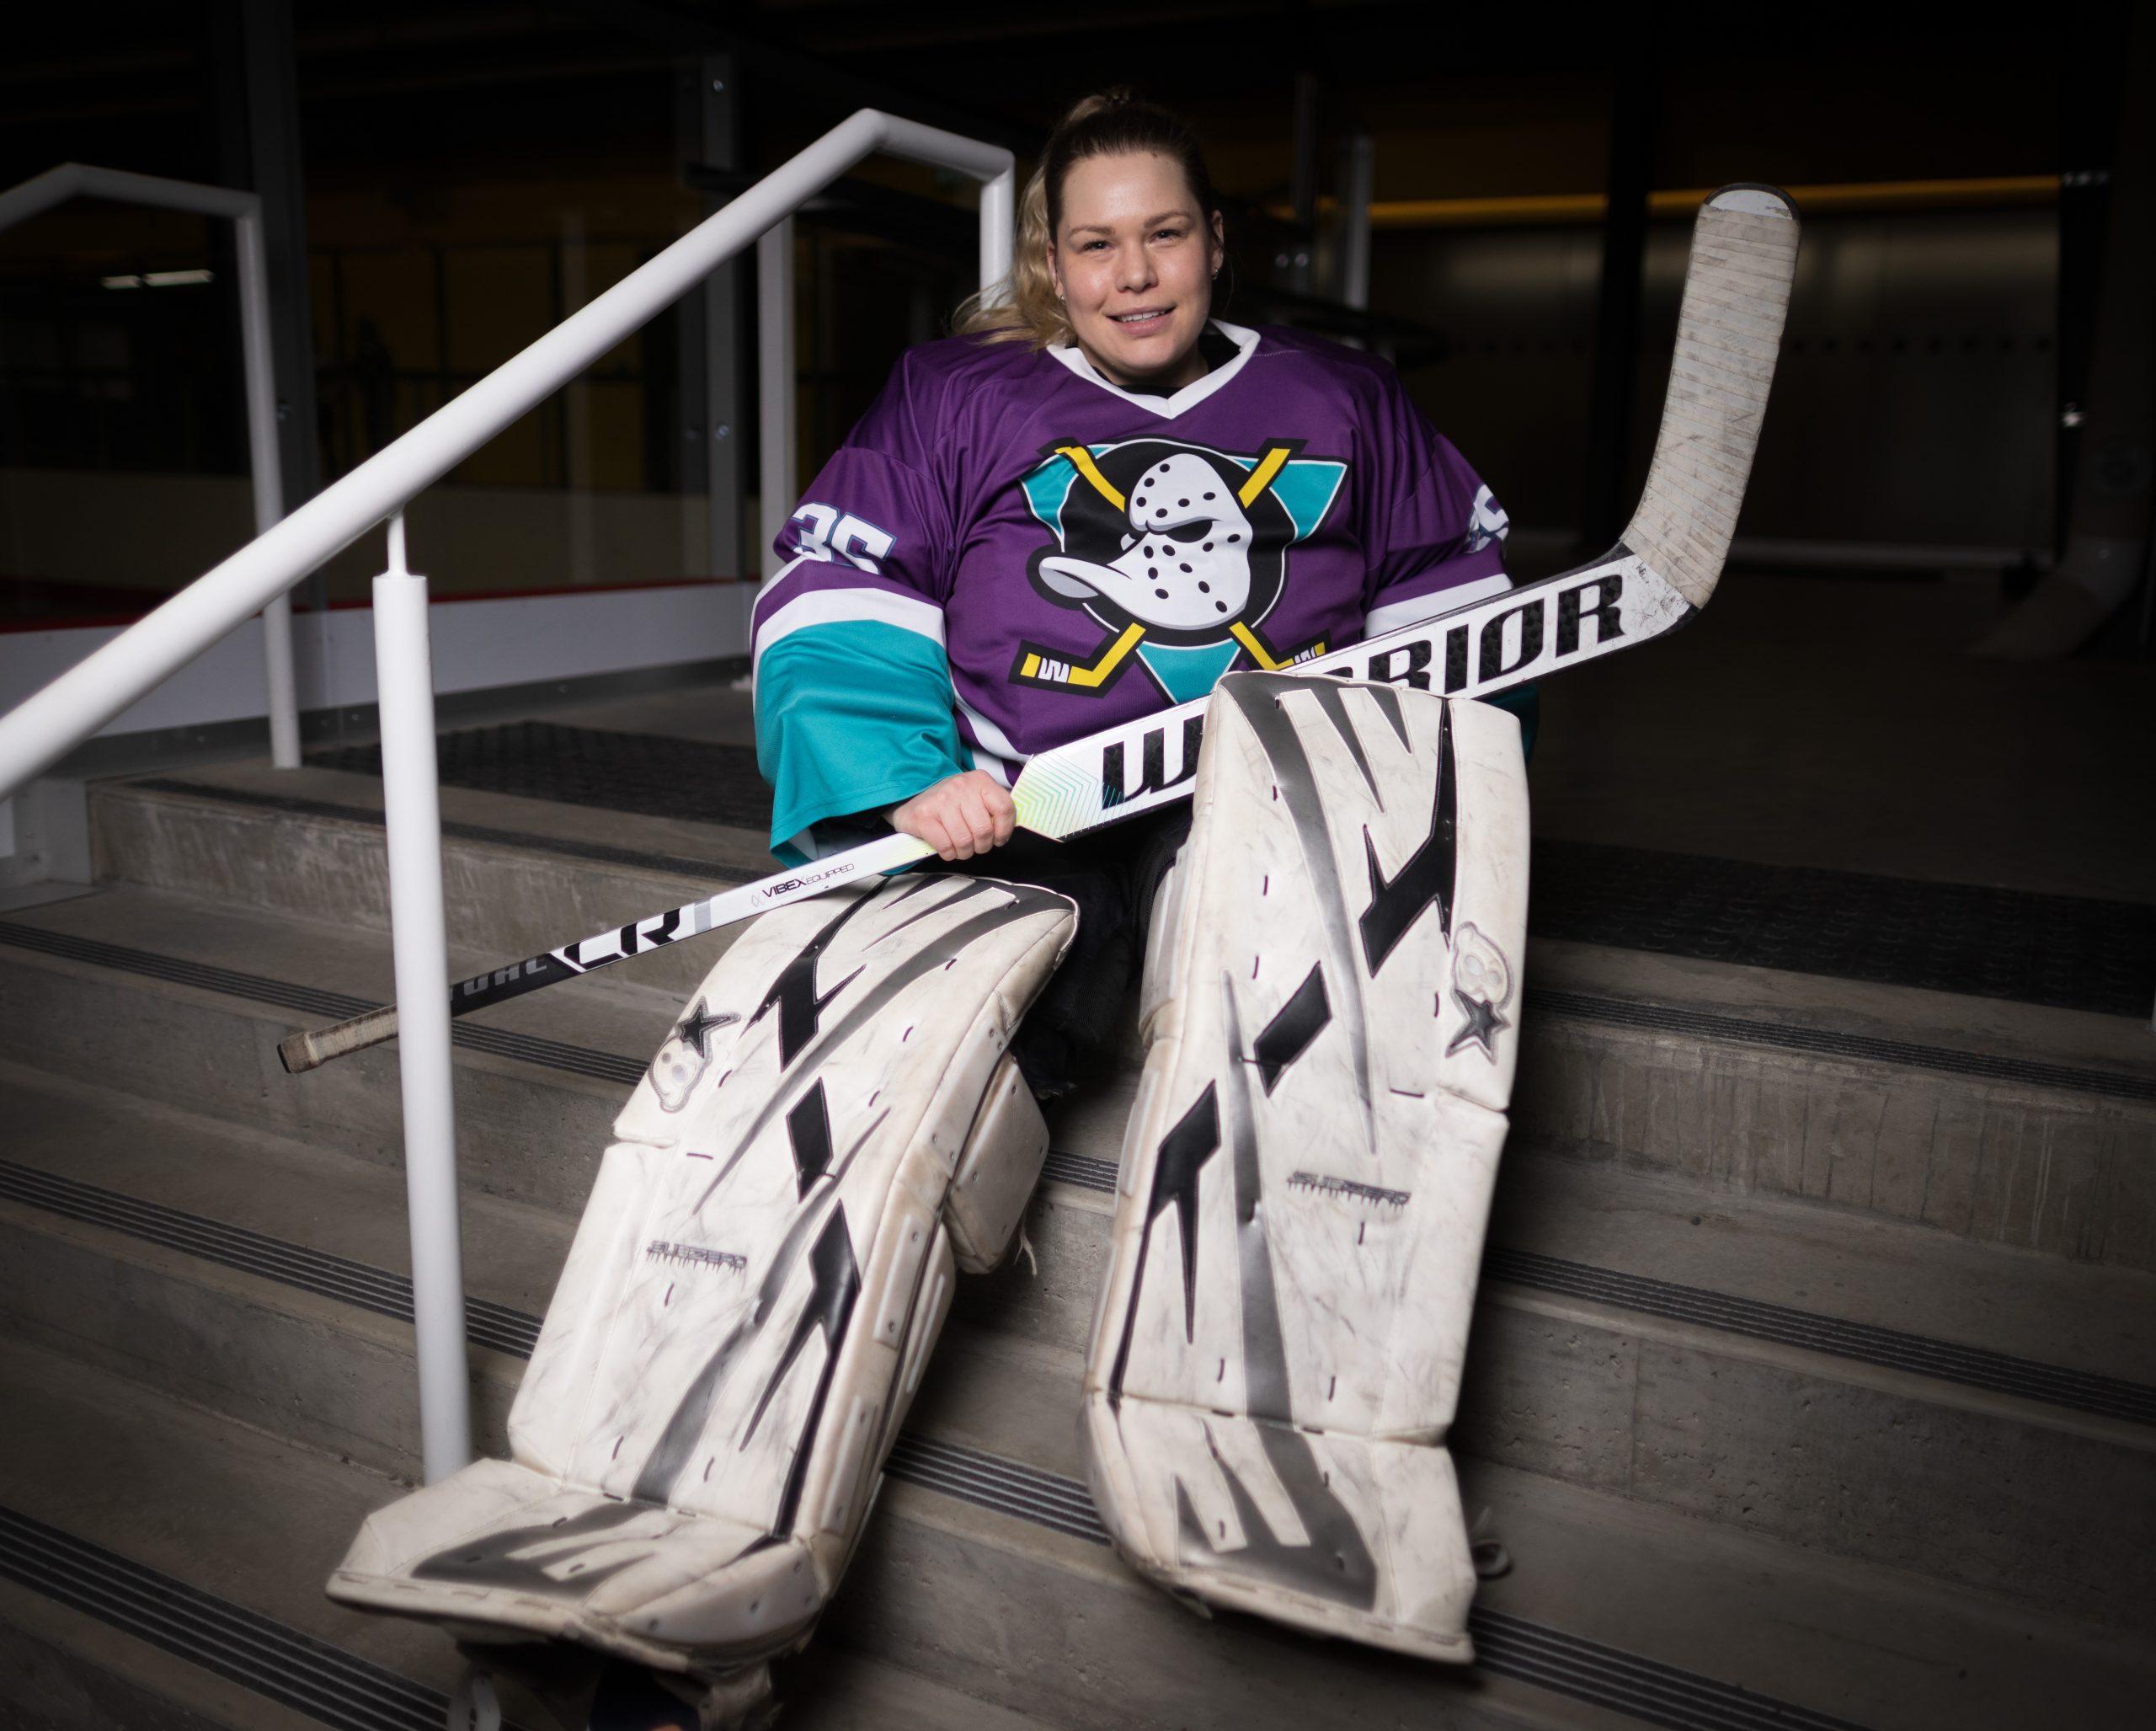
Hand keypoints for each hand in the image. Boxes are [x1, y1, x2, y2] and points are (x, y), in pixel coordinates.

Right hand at [890, 769, 1015, 860]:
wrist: (912, 801)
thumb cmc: (949, 804)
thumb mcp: (975, 798)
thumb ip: (993, 810)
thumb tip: (1006, 831)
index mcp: (979, 780)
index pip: (1004, 808)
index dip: (1004, 831)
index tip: (998, 839)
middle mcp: (960, 787)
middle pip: (984, 830)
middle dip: (982, 846)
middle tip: (976, 846)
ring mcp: (941, 800)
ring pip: (964, 841)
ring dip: (964, 852)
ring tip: (961, 848)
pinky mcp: (923, 817)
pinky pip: (945, 846)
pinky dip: (949, 854)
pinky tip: (947, 848)